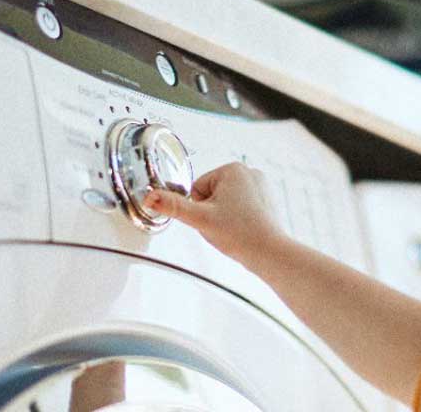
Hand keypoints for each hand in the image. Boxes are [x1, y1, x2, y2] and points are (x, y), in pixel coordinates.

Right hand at [143, 161, 283, 265]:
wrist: (269, 251)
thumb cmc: (240, 233)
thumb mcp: (199, 219)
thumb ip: (173, 206)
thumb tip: (151, 197)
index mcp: (233, 169)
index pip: (198, 188)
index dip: (200, 208)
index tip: (214, 218)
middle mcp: (249, 172)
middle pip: (211, 194)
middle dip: (212, 212)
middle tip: (225, 225)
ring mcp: (260, 186)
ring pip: (225, 202)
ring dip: (224, 216)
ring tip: (236, 227)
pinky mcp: (266, 199)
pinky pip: (240, 208)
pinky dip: (239, 219)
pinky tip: (245, 228)